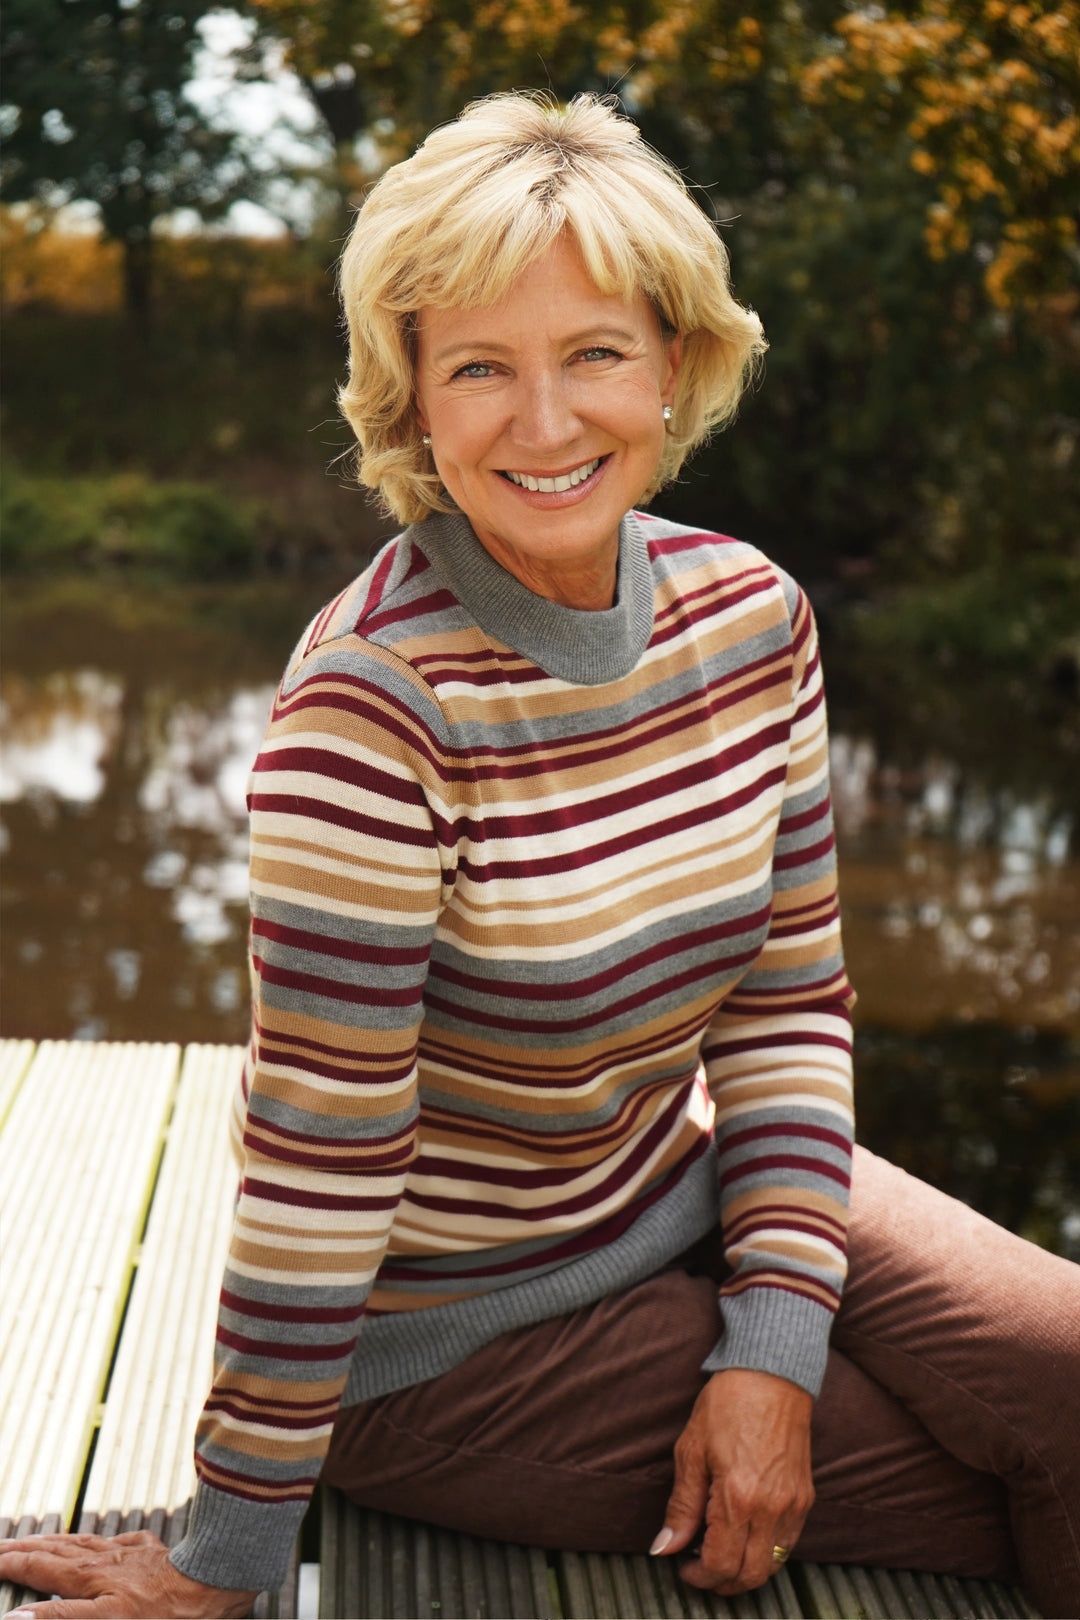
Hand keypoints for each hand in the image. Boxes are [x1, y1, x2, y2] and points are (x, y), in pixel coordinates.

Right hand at [0, 1530, 256, 1617]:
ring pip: (81, 1543)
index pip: (40, 1568)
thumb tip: (15, 1619)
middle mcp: (105, 1560)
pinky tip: (96, 1544)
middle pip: (55, 1551)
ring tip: (35, 1541)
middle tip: (2, 1546)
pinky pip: (115, 1543)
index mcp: (89, 1577)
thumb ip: (59, 1618)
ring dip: (53, 1542)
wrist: (212, 1583)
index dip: (12, 1565)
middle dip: (25, 1548)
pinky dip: (95, 1543)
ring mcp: (128, 1553)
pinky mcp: (150, 1551)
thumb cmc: (164, 1611)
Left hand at [652, 1367, 813, 1593]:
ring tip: (721, 1554)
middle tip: (700, 1570)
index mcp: (738, 1498)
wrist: (771, 1372)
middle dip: (722, 1583)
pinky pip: (788, 1544)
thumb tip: (665, 1547)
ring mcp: (793, 1505)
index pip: (721, 1565)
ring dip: (746, 1572)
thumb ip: (681, 1506)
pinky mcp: (805, 1497)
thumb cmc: (728, 1403)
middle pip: (750, 1576)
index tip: (684, 1568)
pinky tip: (745, 1535)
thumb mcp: (691, 1450)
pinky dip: (767, 1553)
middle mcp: (771, 1508)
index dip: (699, 1577)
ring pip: (773, 1565)